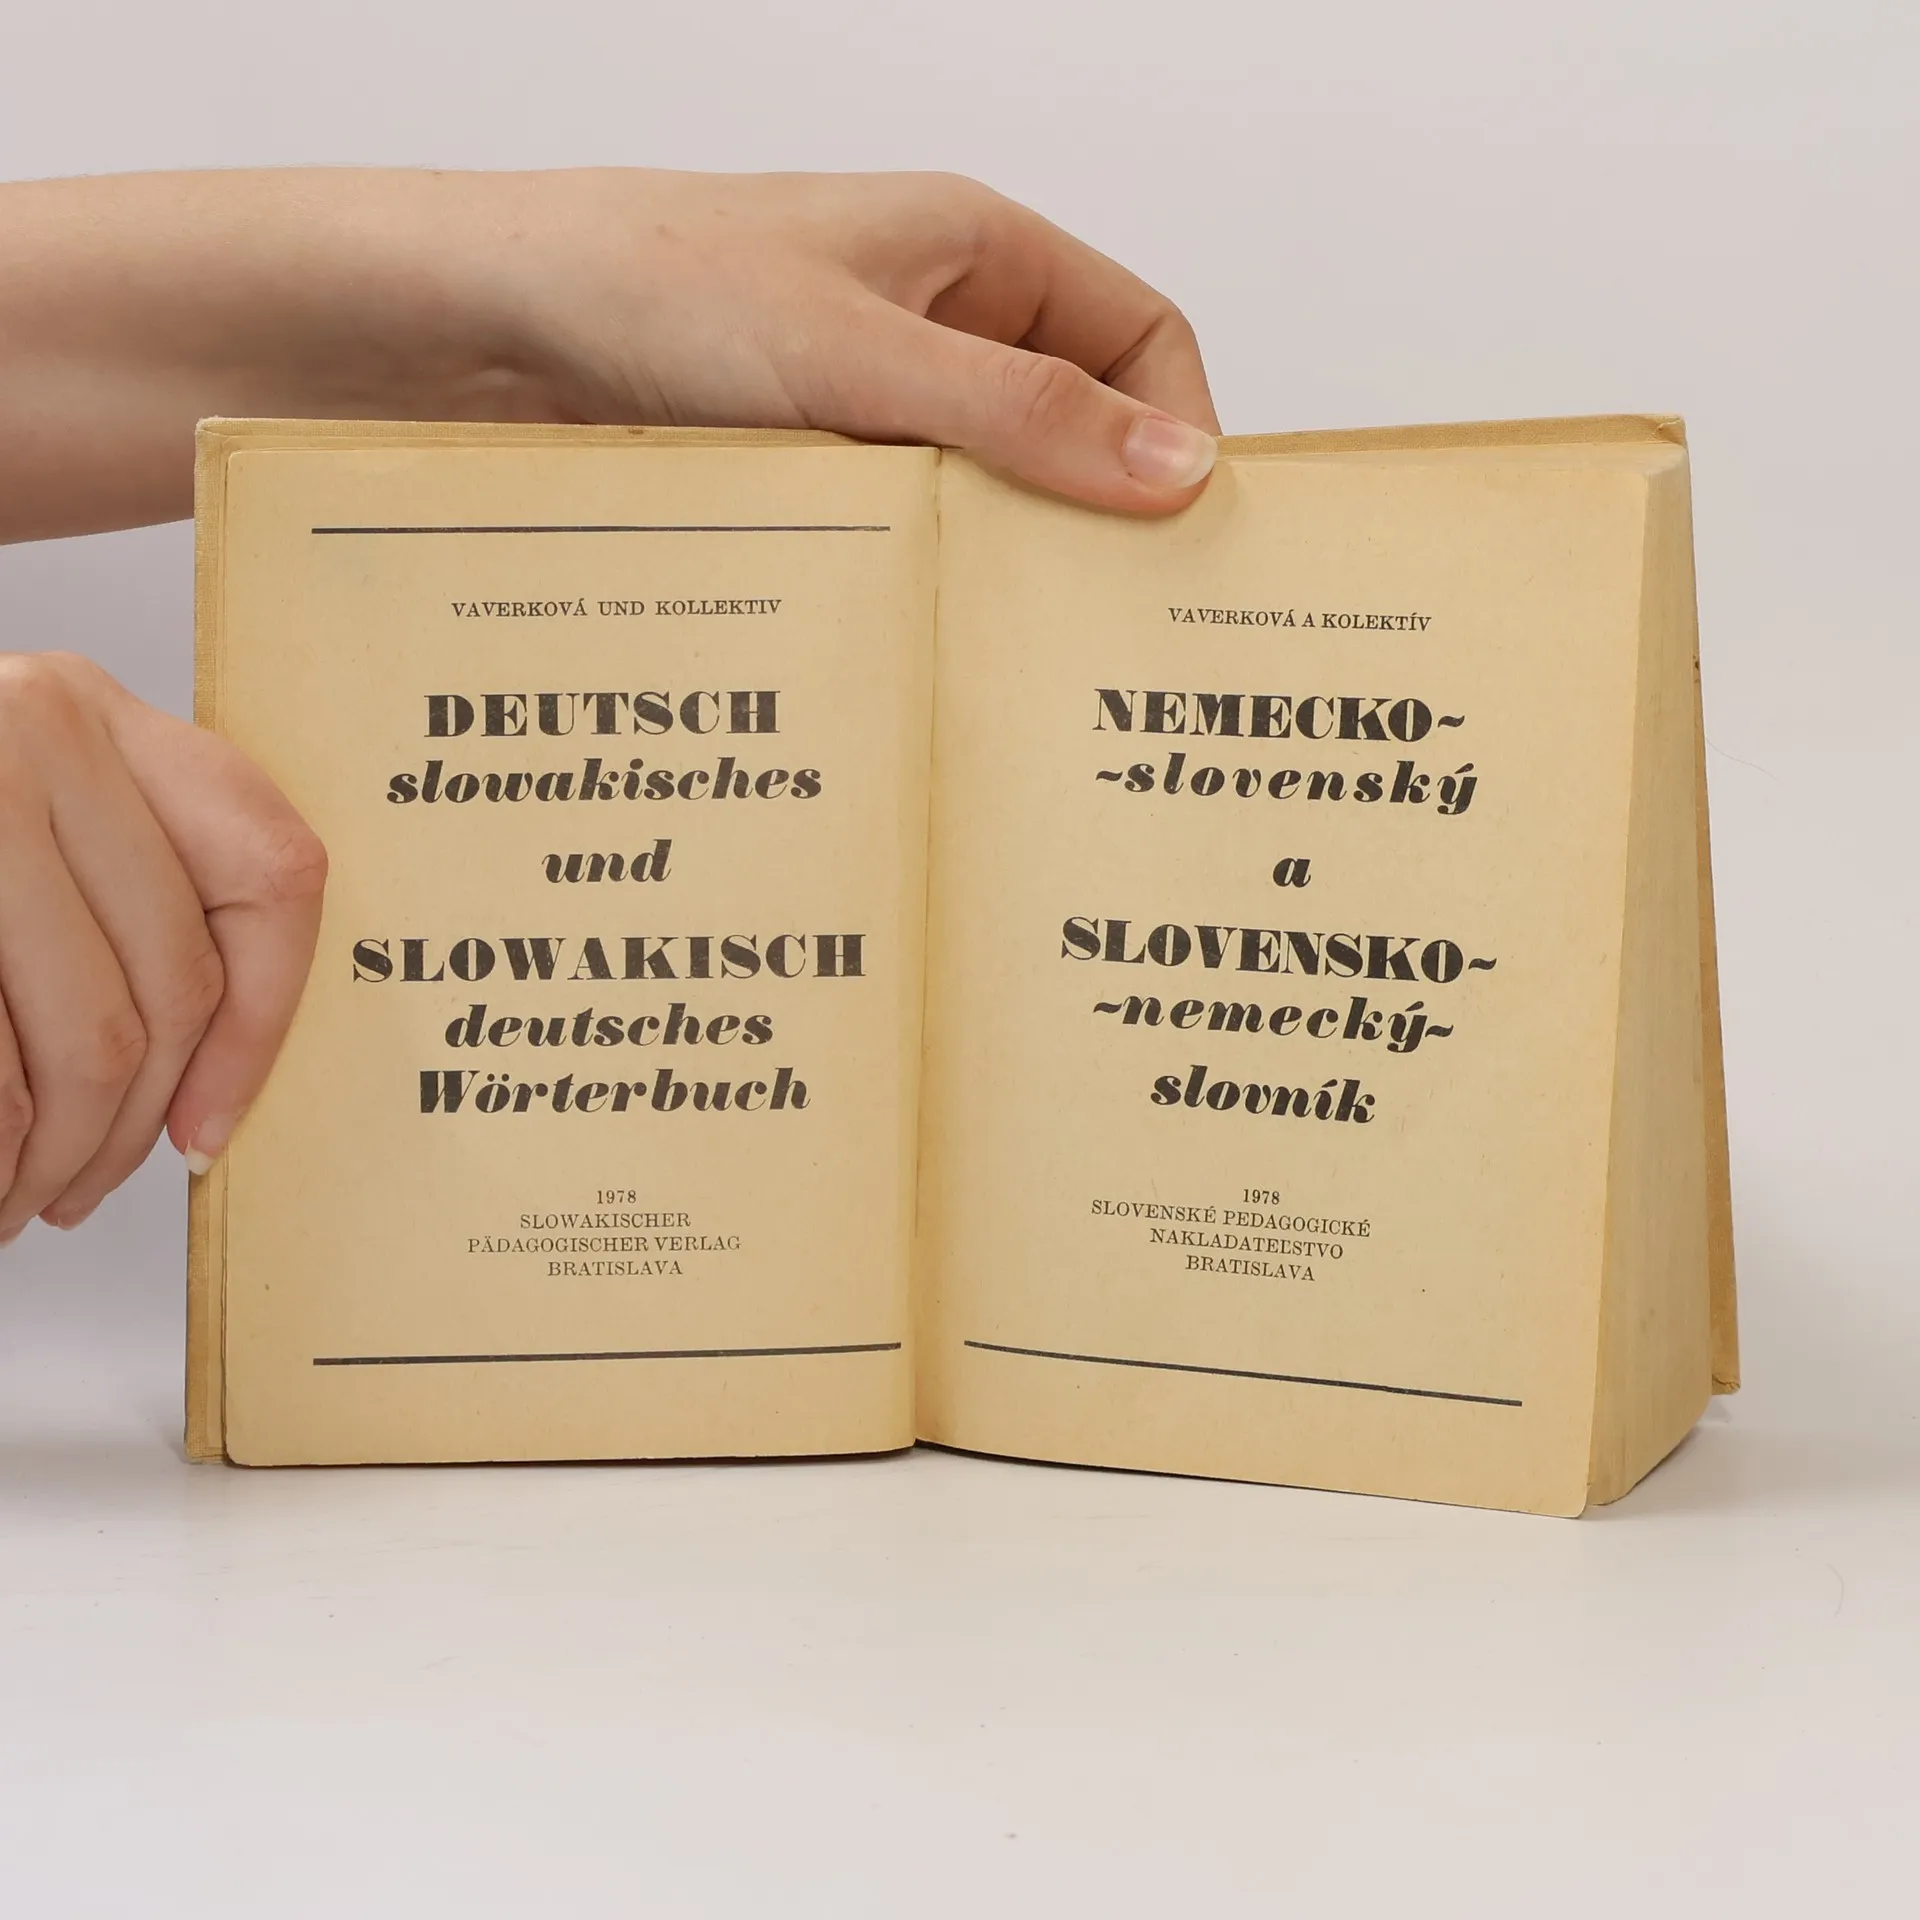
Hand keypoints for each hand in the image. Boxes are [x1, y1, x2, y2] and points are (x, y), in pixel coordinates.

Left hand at [0, 169, 1220, 538]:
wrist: (462, 328)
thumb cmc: (642, 284)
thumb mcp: (856, 355)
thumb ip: (1018, 418)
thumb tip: (1177, 472)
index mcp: (974, 252)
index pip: (1139, 339)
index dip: (1177, 433)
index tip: (1178, 549)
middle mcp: (929, 325)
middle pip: (1068, 428)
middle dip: (1092, 523)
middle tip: (1105, 638)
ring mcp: (861, 402)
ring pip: (979, 495)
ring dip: (992, 567)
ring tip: (1009, 661)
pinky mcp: (798, 469)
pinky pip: (896, 532)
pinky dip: (914, 584)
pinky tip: (914, 646)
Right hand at [0, 652, 324, 1237]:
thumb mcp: (18, 816)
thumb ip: (116, 895)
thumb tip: (205, 1088)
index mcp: (99, 717)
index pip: (269, 874)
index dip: (260, 1024)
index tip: (211, 1125)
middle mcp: (42, 734)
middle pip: (173, 983)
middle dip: (132, 1124)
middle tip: (82, 1191)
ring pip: (91, 1036)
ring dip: (58, 1152)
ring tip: (20, 1200)